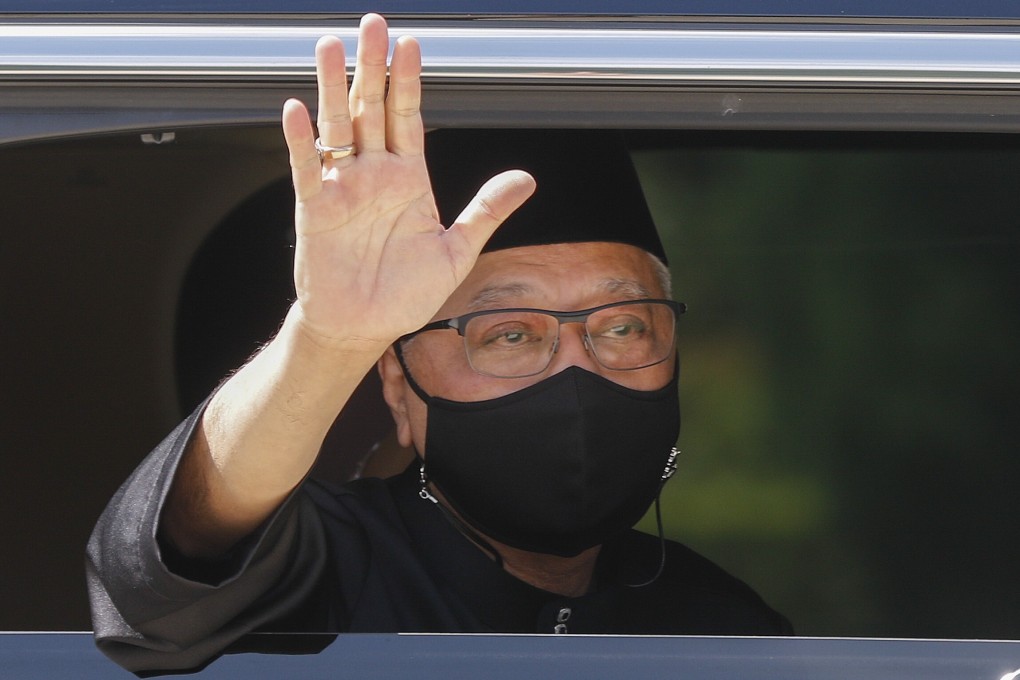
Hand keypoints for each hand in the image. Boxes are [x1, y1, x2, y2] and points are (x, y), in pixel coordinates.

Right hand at [281, 14, 535, 349]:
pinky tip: (297, 110)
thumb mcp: (457, 251)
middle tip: (373, 23)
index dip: (409, 81)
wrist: (364, 328)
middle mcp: (373, 175)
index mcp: (408, 179)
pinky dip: (301, 142)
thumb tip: (527, 178)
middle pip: (371, 109)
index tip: (412, 43)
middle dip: (373, 67)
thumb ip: (486, 211)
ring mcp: (342, 188)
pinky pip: (307, 170)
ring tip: (329, 45)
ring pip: (336, 127)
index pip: (408, 118)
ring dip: (332, 88)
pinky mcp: (314, 210)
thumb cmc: (407, 292)